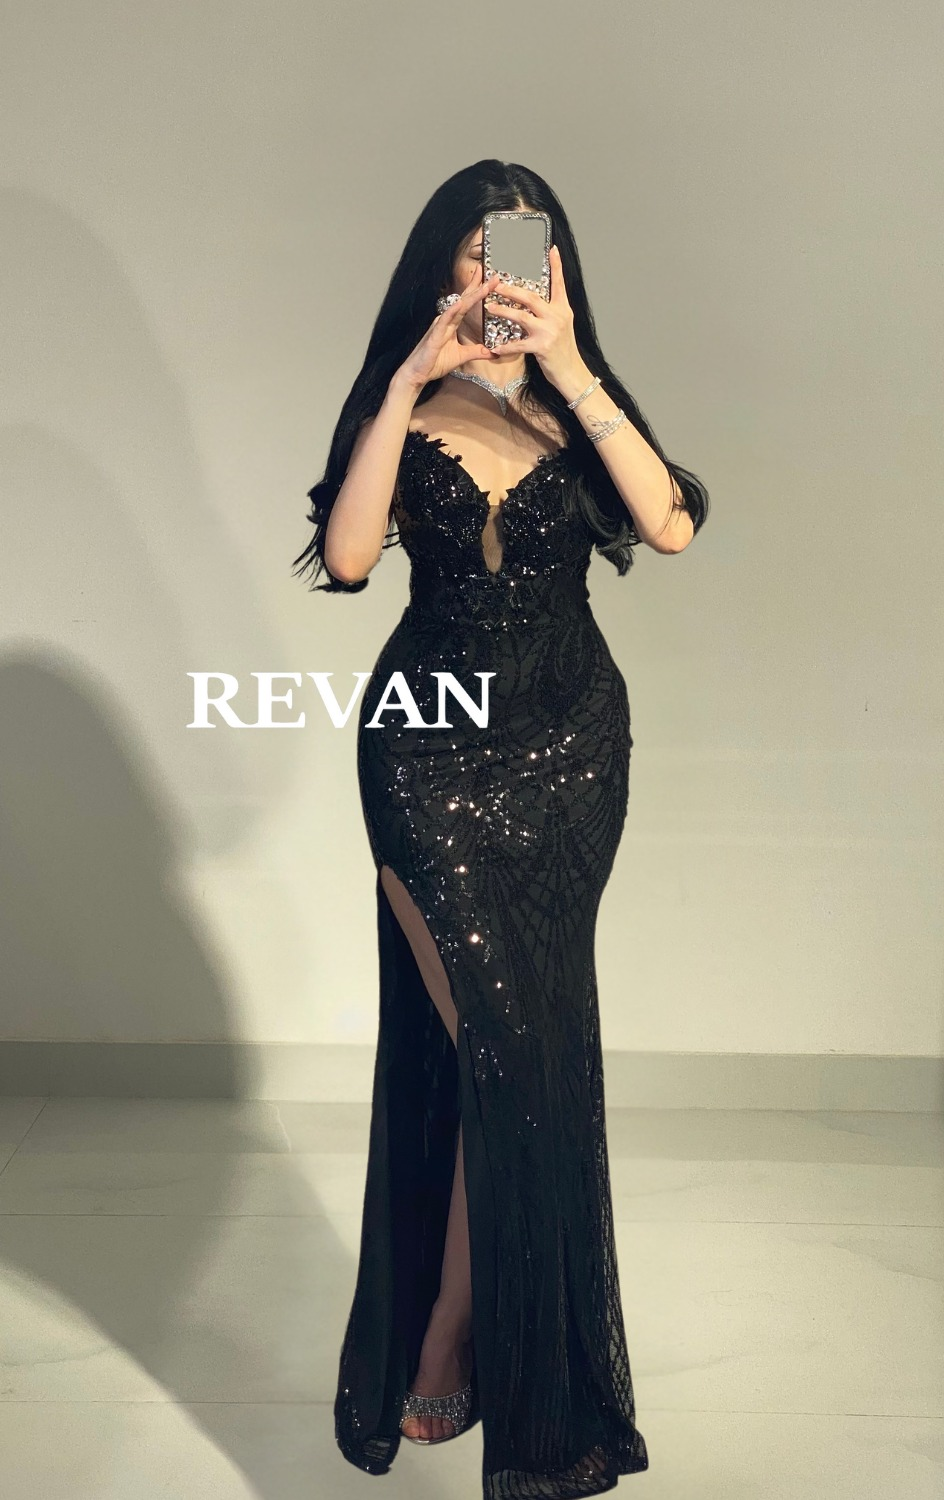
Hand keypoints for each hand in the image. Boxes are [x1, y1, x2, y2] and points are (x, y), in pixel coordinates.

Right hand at [397, 265, 500, 390]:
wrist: (418, 374)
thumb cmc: (435, 363)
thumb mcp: (462, 356)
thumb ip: (477, 352)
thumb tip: (493, 352)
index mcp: (452, 323)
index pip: (468, 303)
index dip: (479, 290)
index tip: (492, 280)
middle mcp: (446, 320)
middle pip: (465, 299)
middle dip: (479, 286)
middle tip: (494, 275)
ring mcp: (440, 325)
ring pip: (458, 307)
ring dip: (471, 296)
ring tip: (484, 285)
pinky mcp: (434, 335)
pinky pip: (444, 320)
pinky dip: (452, 311)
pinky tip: (460, 303)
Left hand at [486, 245, 581, 389]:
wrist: (572, 372)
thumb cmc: (563, 350)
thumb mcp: (563, 326)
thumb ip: (552, 312)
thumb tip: (538, 302)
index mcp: (563, 309)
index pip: (559, 283)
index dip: (556, 266)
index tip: (552, 249)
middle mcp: (557, 317)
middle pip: (531, 297)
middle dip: (512, 290)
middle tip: (496, 284)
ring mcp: (549, 331)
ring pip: (522, 316)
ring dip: (503, 311)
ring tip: (489, 307)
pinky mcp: (542, 347)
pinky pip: (518, 345)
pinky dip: (506, 347)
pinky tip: (495, 347)